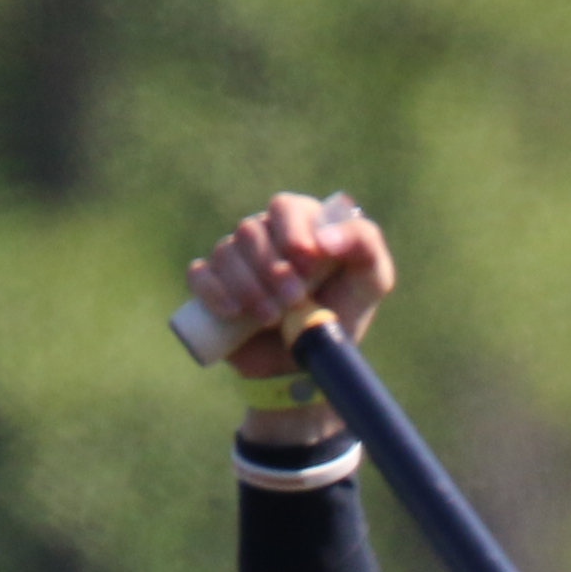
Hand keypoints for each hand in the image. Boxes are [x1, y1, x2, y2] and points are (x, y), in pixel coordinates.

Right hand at [188, 193, 393, 378]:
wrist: (310, 363)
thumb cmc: (344, 314)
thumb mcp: (372, 278)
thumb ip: (364, 243)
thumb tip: (323, 238)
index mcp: (299, 224)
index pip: (285, 208)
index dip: (292, 232)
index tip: (308, 265)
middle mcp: (264, 236)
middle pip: (250, 230)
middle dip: (271, 267)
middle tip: (293, 299)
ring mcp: (235, 261)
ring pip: (225, 252)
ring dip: (247, 285)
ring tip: (271, 317)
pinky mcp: (212, 287)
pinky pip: (198, 275)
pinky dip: (212, 291)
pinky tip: (234, 312)